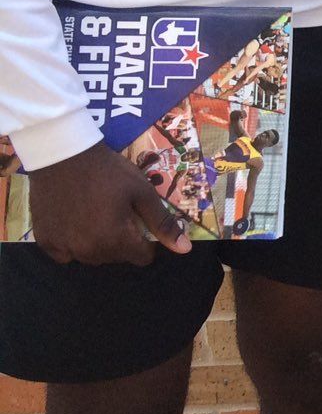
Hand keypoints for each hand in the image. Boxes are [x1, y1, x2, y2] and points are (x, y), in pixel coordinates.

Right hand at [27, 144, 190, 265]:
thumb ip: (163, 223)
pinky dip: (72, 243)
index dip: (147, 241)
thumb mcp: (142, 193)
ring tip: (97, 216)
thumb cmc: (108, 172)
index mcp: (115, 240)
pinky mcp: (45, 241)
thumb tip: (184, 250)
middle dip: (123, 240)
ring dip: (99, 243)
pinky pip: (65, 253)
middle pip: (116, 257)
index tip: (140, 221)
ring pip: (91, 257)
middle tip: (117, 213)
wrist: (63, 155)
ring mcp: (63, 247)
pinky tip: (75, 222)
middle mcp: (88, 250)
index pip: (141, 257)